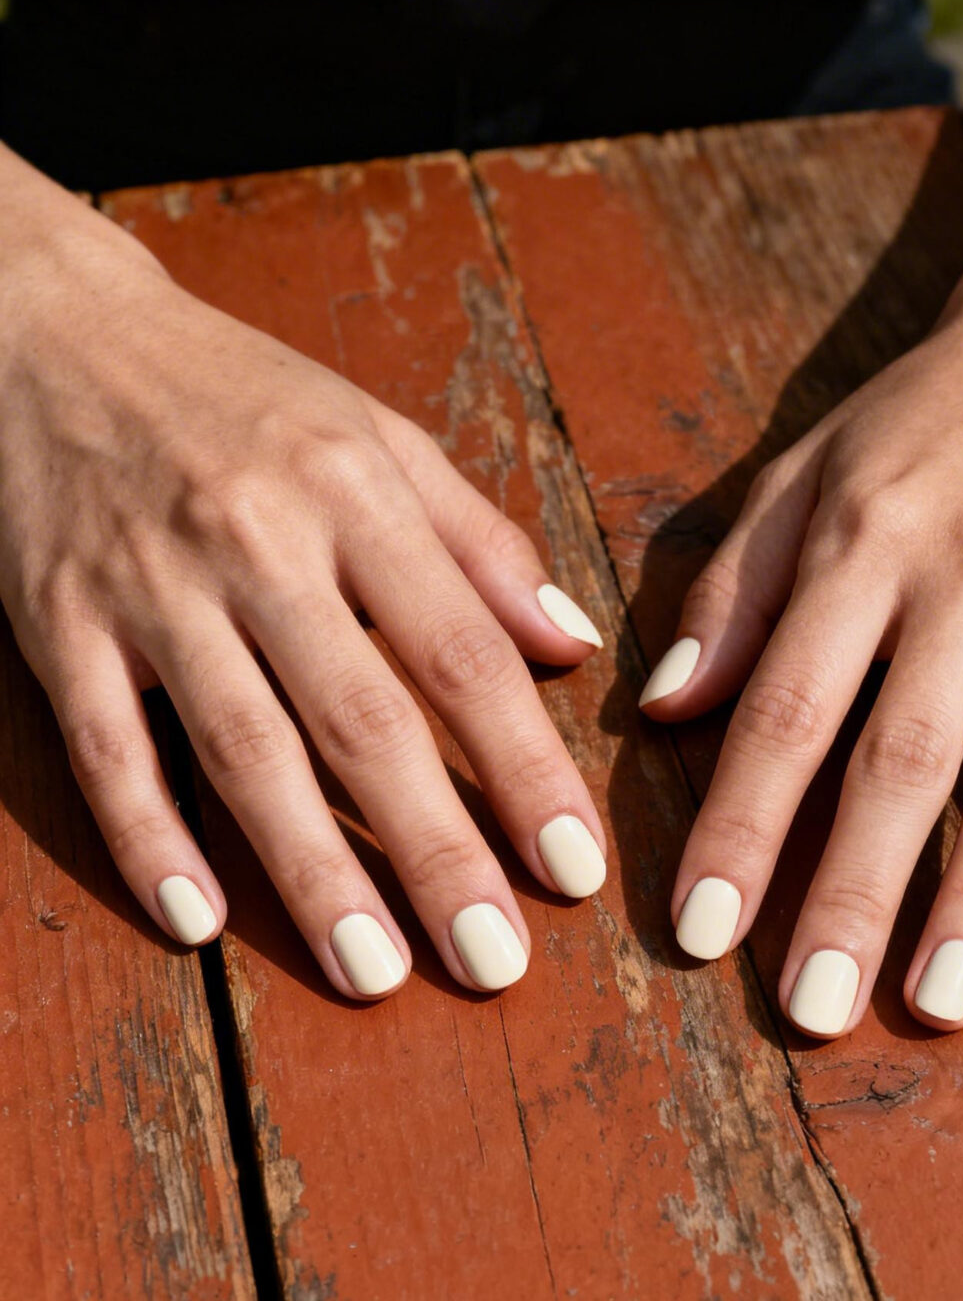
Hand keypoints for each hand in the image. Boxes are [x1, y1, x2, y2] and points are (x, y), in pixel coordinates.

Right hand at [0, 187, 606, 1000]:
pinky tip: (199, 924)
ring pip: (242, 751)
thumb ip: (478, 541)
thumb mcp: (374, 434)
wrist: (45, 328)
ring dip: (312, 872)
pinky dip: (148, 838)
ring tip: (374, 973)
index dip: (523, 769)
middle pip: (362, 721)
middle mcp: (257, 541)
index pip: (460, 653)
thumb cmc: (236, 396)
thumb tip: (571, 643)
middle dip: (435, 852)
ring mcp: (151, 588)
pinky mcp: (58, 624)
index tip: (573, 870)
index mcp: (354, 492)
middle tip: (494, 962)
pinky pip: (106, 749)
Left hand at [641, 220, 962, 1034]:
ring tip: (938, 1003)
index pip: (789, 710)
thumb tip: (667, 710)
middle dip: (854, 893)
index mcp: (863, 544)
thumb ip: (732, 592)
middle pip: (903, 758)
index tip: (703, 933)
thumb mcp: (803, 475)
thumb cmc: (920, 421)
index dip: (743, 826)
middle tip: (813, 1010)